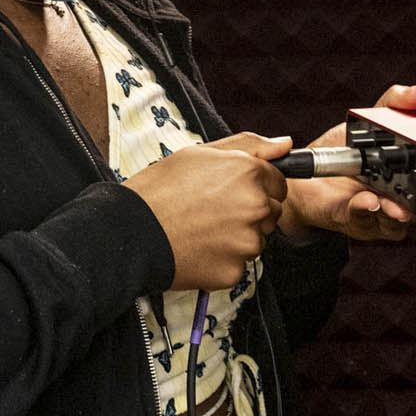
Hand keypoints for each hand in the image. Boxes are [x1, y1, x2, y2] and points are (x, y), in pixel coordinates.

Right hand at [125, 132, 288, 290]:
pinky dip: (224, 259)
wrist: (131, 232)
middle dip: (250, 212)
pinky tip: (200, 247)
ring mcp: (247, 241)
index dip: (257, 186)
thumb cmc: (158, 192)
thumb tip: (284, 145)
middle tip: (213, 210)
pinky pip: (240, 264)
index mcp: (248, 173)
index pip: (279, 183)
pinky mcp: (235, 270)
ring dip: (238, 236)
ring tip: (203, 229)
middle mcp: (254, 206)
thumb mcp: (199, 154)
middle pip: (271, 212)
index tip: (234, 192)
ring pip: (257, 239)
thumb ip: (248, 146)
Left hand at [277, 83, 415, 241]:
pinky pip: (365, 221)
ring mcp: (379, 213)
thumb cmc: (339, 152)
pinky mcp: (357, 222)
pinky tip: (366, 201)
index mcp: (405, 174)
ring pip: (395, 221)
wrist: (303, 178)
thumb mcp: (366, 122)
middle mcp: (397, 197)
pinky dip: (365, 211)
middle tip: (413, 190)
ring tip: (386, 201)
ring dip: (393, 211)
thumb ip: (392, 105)